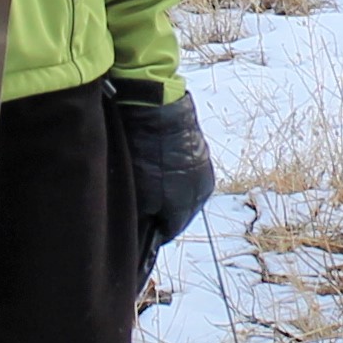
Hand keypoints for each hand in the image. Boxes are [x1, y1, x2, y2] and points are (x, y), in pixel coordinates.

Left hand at [108, 77, 213, 261]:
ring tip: (148, 183)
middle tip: (140, 206)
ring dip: (169, 193)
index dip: (153, 232)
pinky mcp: (201, 152)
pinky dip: (173, 176)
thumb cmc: (146, 153)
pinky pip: (186, 174)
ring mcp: (204, 170)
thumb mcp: (139, 192)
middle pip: (180, 213)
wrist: (158, 109)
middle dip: (162, 213)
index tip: (138, 230)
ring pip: (184, 193)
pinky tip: (158, 166)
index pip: (170, 231)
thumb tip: (143, 229)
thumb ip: (144, 216)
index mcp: (187, 205)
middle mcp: (202, 191)